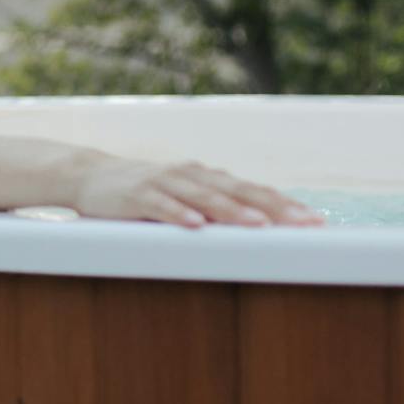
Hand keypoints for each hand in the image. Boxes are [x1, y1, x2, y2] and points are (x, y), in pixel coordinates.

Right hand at [72, 155, 325, 228]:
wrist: (87, 174)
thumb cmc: (142, 192)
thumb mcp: (182, 196)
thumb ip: (213, 207)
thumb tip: (259, 230)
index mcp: (205, 177)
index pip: (252, 191)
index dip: (284, 204)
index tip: (316, 221)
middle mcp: (190, 175)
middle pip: (238, 191)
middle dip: (273, 207)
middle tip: (305, 223)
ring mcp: (163, 182)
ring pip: (204, 197)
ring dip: (232, 211)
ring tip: (259, 225)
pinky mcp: (136, 194)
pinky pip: (161, 205)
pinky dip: (179, 214)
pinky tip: (196, 225)